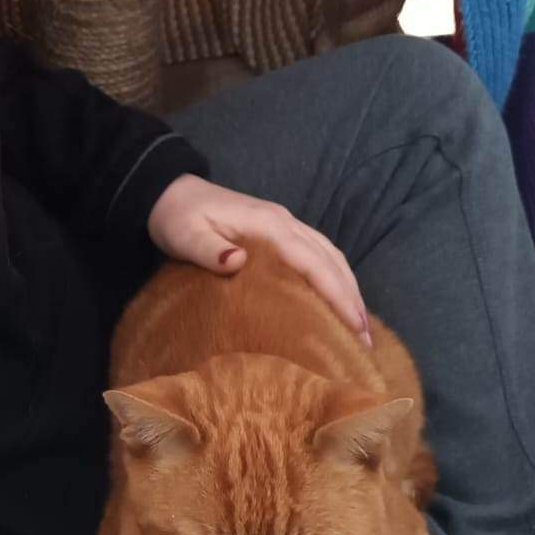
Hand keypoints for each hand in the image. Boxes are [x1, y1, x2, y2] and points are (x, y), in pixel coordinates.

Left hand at [147, 174, 369, 344]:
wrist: (170, 193)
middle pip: (331, 260)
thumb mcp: (185, 235)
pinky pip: (319, 254)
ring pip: (330, 256)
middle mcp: (285, 222)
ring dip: (349, 289)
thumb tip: (237, 262)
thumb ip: (209, 250)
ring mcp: (285, 225)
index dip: (337, 294)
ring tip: (360, 328)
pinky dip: (335, 277)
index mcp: (269, 225)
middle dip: (352, 298)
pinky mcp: (279, 232)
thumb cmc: (177, 218)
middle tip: (365, 341)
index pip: (313, 262)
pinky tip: (338, 301)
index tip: (355, 327)